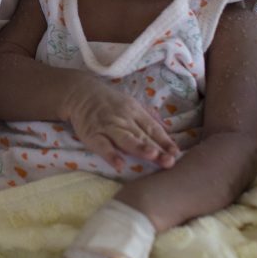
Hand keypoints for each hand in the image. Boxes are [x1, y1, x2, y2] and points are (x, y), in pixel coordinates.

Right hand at [62, 76, 180, 171]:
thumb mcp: (131, 104)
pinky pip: (102, 146)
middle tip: (169, 161)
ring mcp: (108, 126)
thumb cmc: (109, 102)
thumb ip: (148, 118)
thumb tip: (168, 132)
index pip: (153, 128)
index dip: (165, 141)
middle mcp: (123, 119)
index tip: (176, 153)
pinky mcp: (92, 134)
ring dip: (139, 147)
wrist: (80, 92)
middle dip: (156, 148)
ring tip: (152, 156)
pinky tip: (119, 165)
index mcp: (135, 112)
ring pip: (125, 139)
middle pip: (142, 135)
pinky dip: (110, 155)